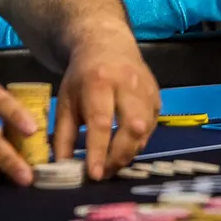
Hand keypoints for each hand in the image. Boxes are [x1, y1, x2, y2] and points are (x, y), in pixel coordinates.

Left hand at [51, 41, 159, 180]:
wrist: (108, 46)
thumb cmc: (82, 78)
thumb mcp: (65, 102)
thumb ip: (63, 137)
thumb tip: (63, 169)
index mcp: (98, 82)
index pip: (101, 122)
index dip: (99, 151)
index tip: (94, 175)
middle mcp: (127, 84)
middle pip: (131, 127)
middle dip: (119, 156)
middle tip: (104, 173)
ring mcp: (146, 90)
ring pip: (145, 130)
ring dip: (130, 152)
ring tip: (112, 164)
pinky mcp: (157, 97)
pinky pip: (152, 127)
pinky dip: (139, 142)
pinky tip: (124, 148)